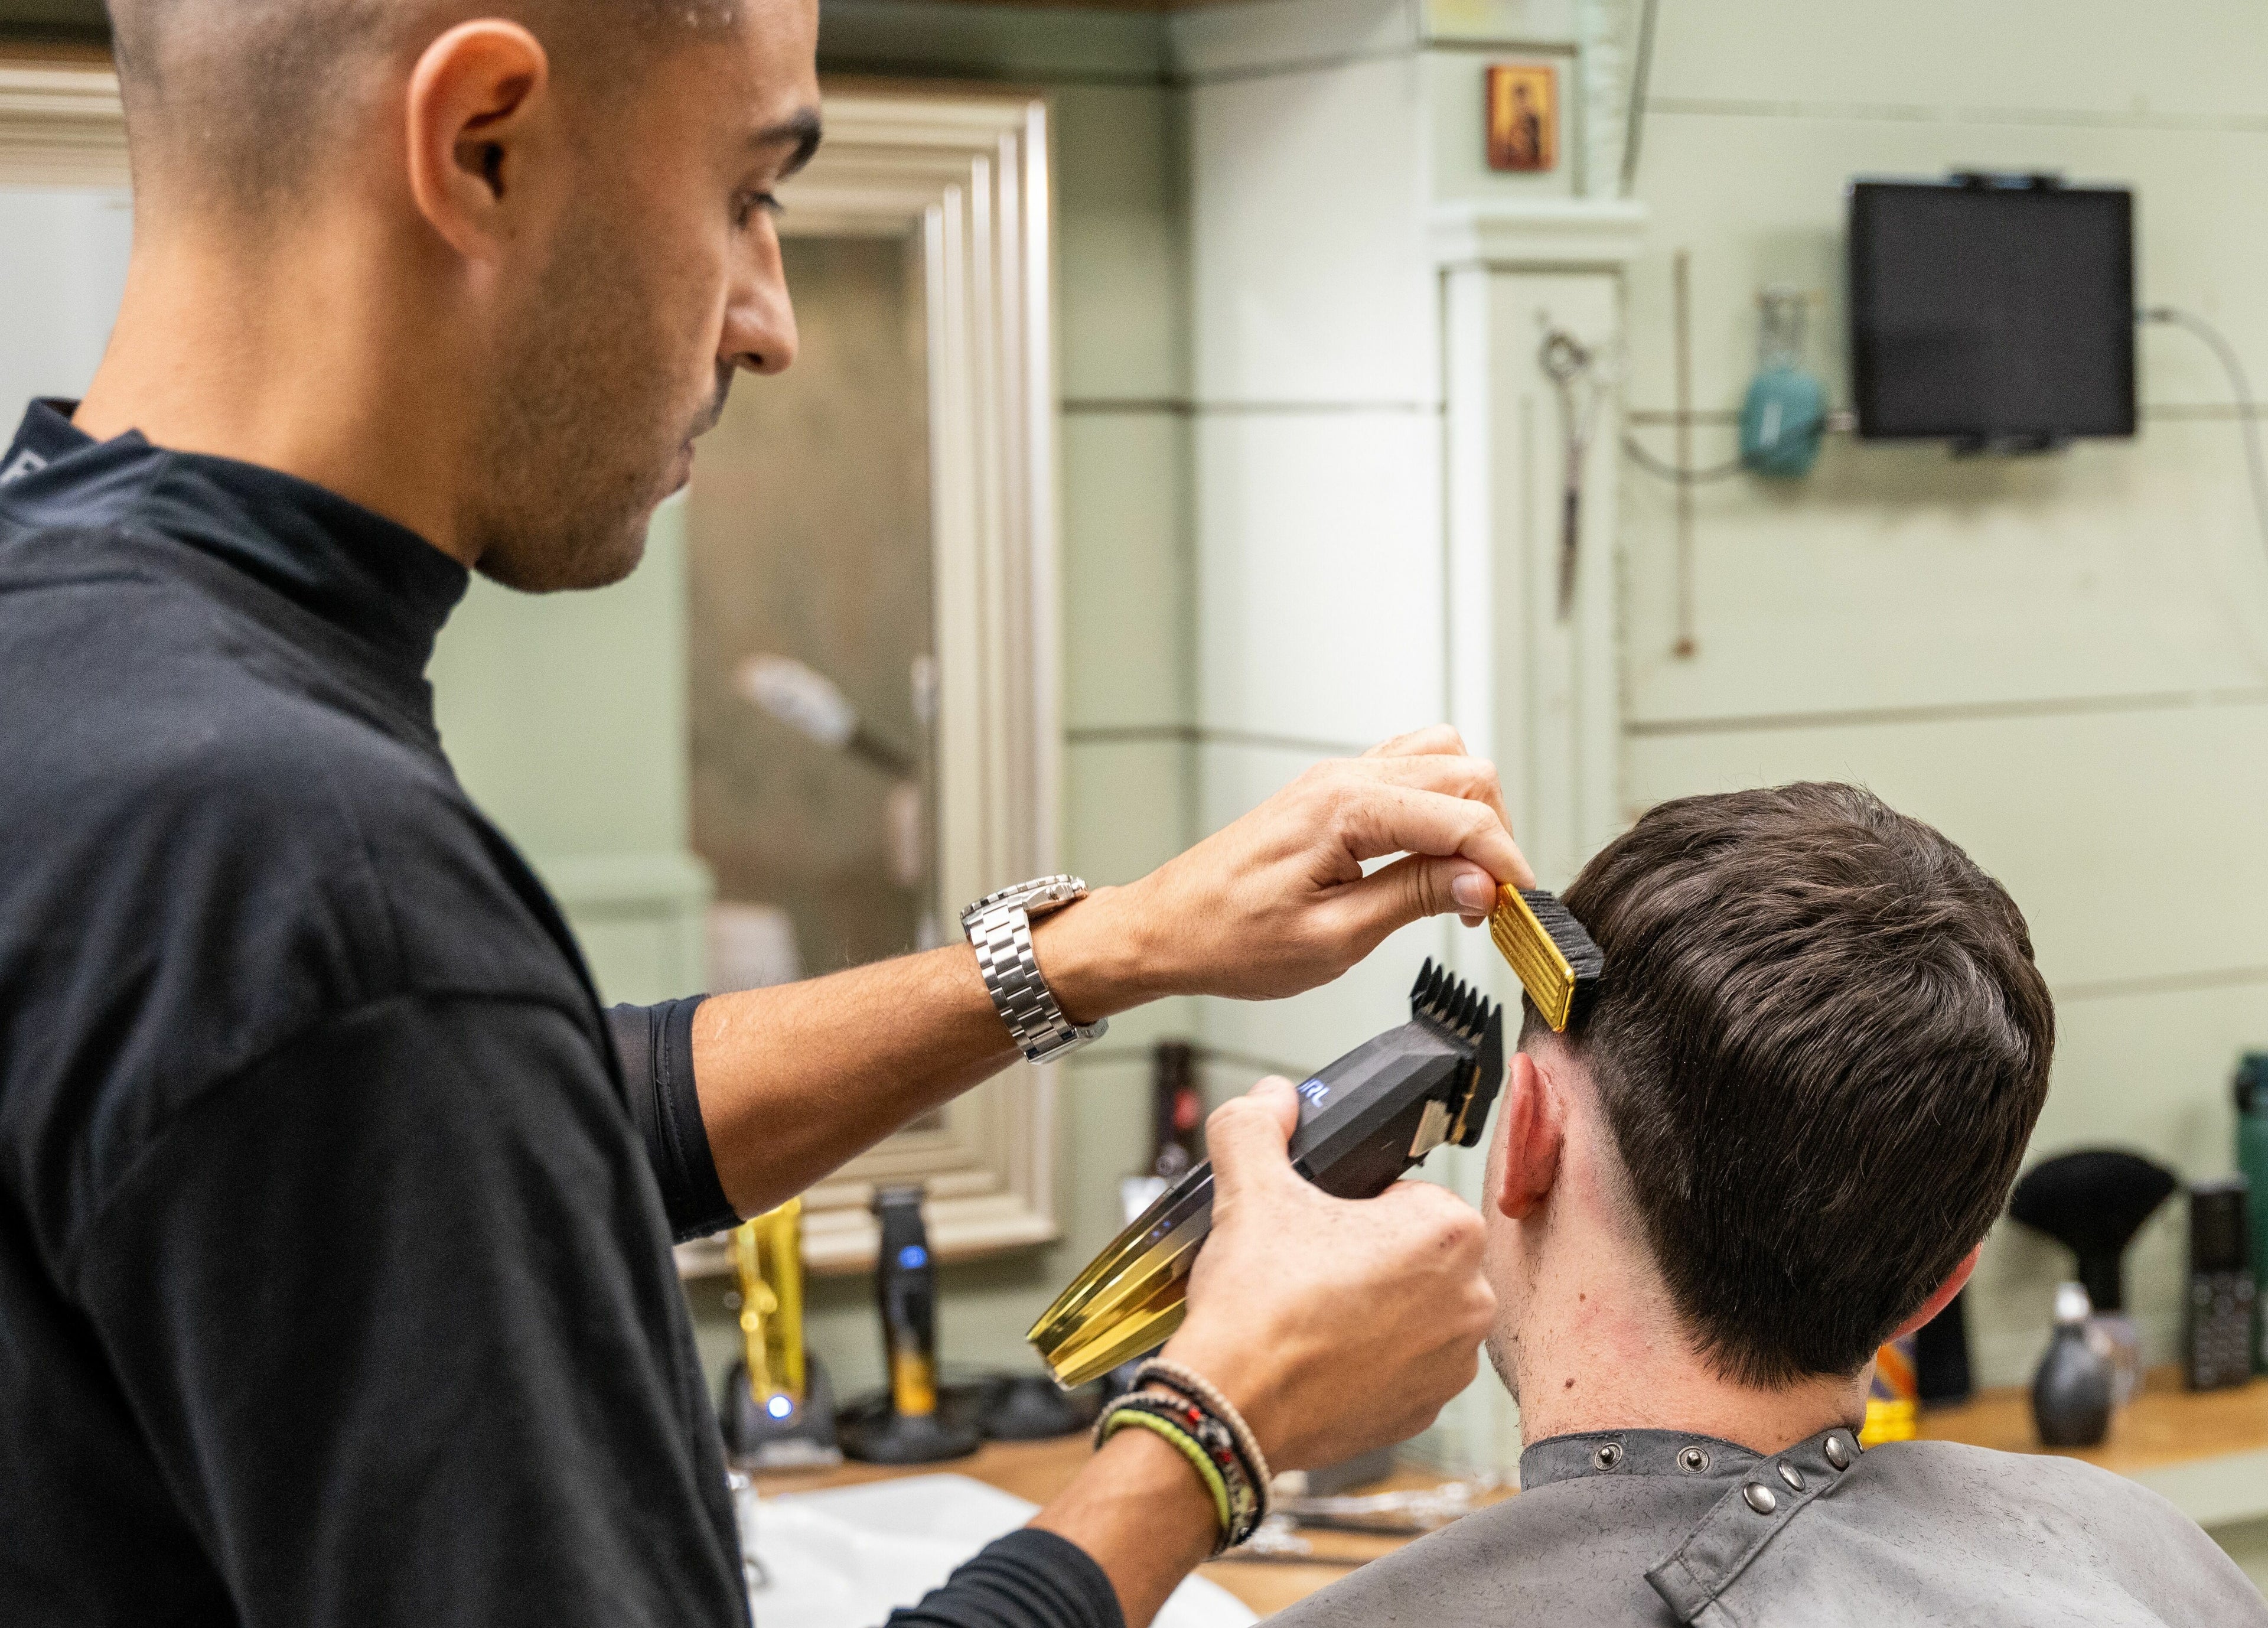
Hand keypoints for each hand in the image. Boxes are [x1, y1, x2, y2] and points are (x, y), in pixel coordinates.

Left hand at [1042, 727, 1534, 1010]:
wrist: (1166, 929)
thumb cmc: (1230, 941)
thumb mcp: (1333, 940)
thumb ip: (1413, 899)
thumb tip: (1480, 882)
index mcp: (1346, 809)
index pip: (1463, 817)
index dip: (1506, 865)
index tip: (1519, 910)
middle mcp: (1344, 778)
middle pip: (1465, 775)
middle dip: (1496, 837)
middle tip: (1491, 904)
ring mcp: (1337, 778)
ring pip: (1443, 759)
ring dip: (1471, 813)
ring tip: (1465, 879)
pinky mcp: (1331, 790)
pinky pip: (1408, 768)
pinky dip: (1439, 802)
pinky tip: (1432, 854)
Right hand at [1159, 1077, 1494, 1470]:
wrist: (1232, 1405)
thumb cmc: (1257, 1304)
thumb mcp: (1249, 1187)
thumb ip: (1258, 1125)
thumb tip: (1271, 1097)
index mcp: (1449, 1233)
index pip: (1410, 1196)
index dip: (1357, 1204)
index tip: (1321, 1223)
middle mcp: (1471, 1301)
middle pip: (1417, 1255)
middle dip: (1370, 1255)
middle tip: (1309, 1267)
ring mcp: (1451, 1365)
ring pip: (1413, 1312)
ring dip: (1375, 1308)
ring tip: (1312, 1313)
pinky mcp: (1423, 1413)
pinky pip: (1402, 1368)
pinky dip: (1368, 1361)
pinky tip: (1320, 1356)